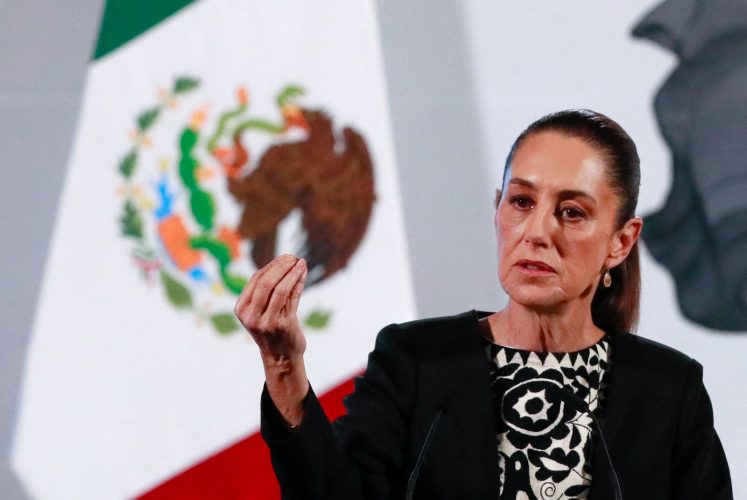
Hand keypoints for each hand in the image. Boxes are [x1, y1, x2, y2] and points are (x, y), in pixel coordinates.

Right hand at [235, 253, 307, 369]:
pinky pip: (292, 298)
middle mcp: (251, 316)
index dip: (271, 266)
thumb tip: (284, 262)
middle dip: (281, 267)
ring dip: (292, 273)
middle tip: (293, 257)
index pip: (255, 279)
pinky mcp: (283, 325)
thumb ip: (267, 289)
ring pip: (280, 289)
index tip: (284, 257)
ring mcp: (266, 322)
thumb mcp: (262, 309)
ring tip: (301, 263)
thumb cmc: (272, 328)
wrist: (281, 357)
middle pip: (266, 283)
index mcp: (241, 309)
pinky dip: (298, 283)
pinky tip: (303, 274)